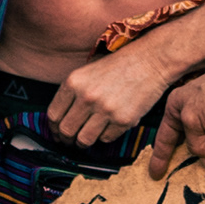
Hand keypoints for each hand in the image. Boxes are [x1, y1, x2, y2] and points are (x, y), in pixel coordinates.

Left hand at [47, 43, 183, 149]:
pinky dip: (105, 136)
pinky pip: (106, 139)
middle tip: (71, 141)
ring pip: (84, 140)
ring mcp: (105, 110)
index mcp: (74, 82)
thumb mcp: (87, 71)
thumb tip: (60, 120)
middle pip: (66, 131)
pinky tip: (108, 127)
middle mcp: (87, 97)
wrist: (150, 61)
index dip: (54, 128)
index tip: (58, 133)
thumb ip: (72, 92)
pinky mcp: (123, 120)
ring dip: (84, 143)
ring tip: (87, 139)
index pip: (53, 115)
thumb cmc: (119, 65)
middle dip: (67, 139)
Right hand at [137, 66, 204, 182]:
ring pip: (197, 140)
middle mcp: (186, 112)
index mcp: (174, 109)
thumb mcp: (194, 121)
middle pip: (180, 139)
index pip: (164, 138)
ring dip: (198, 154)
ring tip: (196, 172)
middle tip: (173, 177)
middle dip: (178, 157)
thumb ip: (195, 143)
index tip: (155, 175)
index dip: (159, 157)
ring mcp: (203, 114)